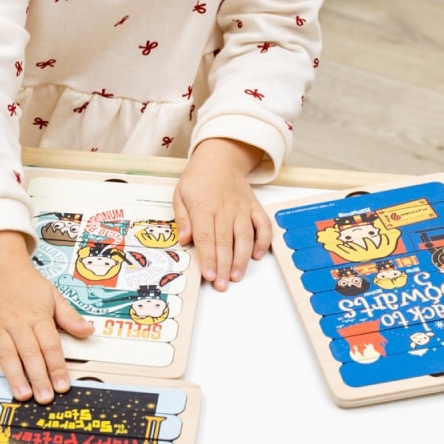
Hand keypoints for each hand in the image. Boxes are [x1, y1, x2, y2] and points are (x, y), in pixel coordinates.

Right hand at [0, 231, 93, 402]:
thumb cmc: (25, 282)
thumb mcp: (52, 294)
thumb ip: (69, 316)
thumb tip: (88, 331)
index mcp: (37, 315)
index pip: (50, 345)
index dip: (57, 366)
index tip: (63, 385)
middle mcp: (16, 322)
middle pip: (29, 353)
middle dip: (38, 377)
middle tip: (45, 397)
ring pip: (5, 353)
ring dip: (13, 375)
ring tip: (22, 394)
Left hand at [173, 139, 271, 290]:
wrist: (220, 159)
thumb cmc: (198, 179)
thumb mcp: (180, 194)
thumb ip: (182, 219)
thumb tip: (184, 239)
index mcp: (204, 207)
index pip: (206, 237)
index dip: (208, 258)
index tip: (209, 275)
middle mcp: (225, 209)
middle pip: (225, 241)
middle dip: (224, 266)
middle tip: (222, 285)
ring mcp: (242, 208)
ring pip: (244, 236)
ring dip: (242, 259)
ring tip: (237, 276)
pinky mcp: (254, 207)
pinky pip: (263, 225)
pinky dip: (263, 240)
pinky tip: (258, 255)